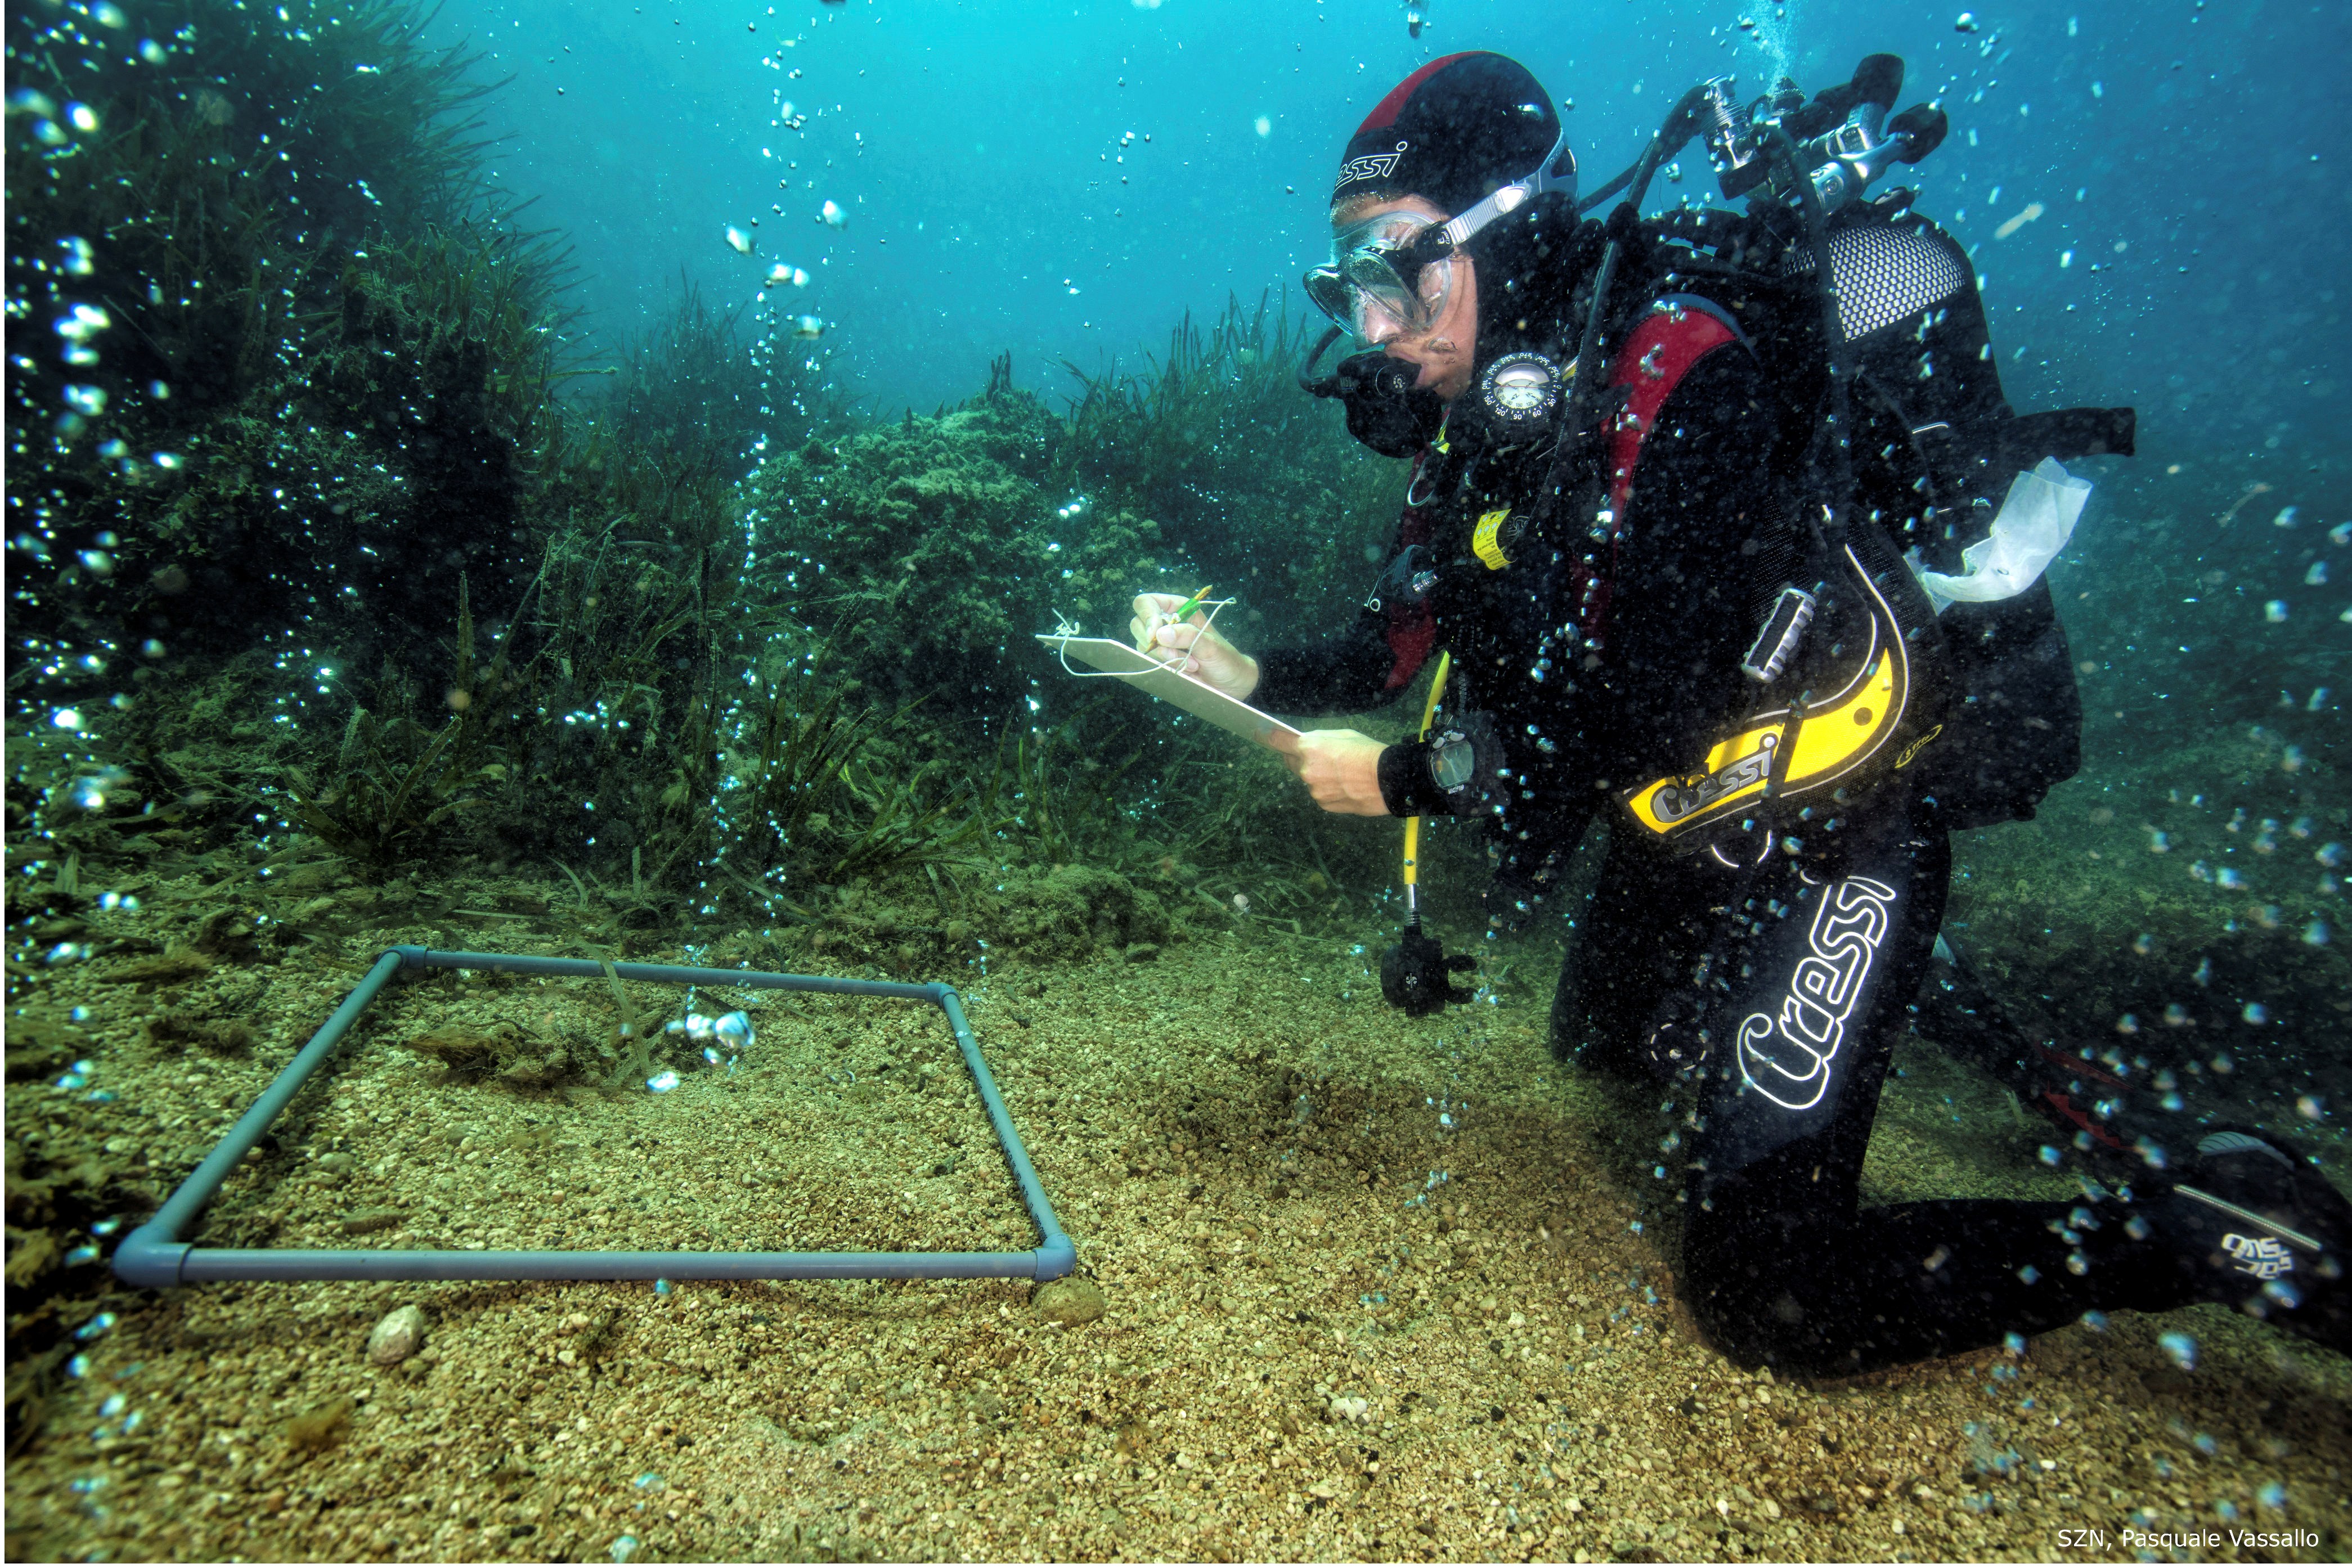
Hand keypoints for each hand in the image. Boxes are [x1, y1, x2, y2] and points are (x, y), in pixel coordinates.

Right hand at [1129, 592, 1258, 699]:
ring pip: (1142, 645)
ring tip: (1191, 664)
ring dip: (1164, 657)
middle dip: (1154, 642)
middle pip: (1137, 623)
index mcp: (1179, 609)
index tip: (1155, 635)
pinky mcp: (1160, 661)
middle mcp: (1166, 623)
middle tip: (1178, 654)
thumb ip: (1188, 636)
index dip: (1147, 616)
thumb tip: (1160, 634)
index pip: (1147, 603)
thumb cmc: (1226, 659)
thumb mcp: (1211, 645)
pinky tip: (1184, 670)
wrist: (1230, 685)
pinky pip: (1147, 661)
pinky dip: (1163, 667)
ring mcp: (1162, 643)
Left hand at [1266, 728, 1390, 815]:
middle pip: (1290, 761)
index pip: (1278, 741)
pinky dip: (1327, 789)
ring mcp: (1313, 789)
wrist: (1388, 779)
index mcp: (1309, 746)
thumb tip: (1305, 743)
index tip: (1259, 734)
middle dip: (1298, 757)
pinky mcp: (1323, 804)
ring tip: (1341, 772)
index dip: (1266, 736)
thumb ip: (1319, 739)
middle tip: (1319, 755)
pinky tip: (1344, 784)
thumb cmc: (1368, 752)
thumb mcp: (1342, 734)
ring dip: (1317, 775)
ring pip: (1307, 780)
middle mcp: (1306, 769)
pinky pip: (1319, 794)